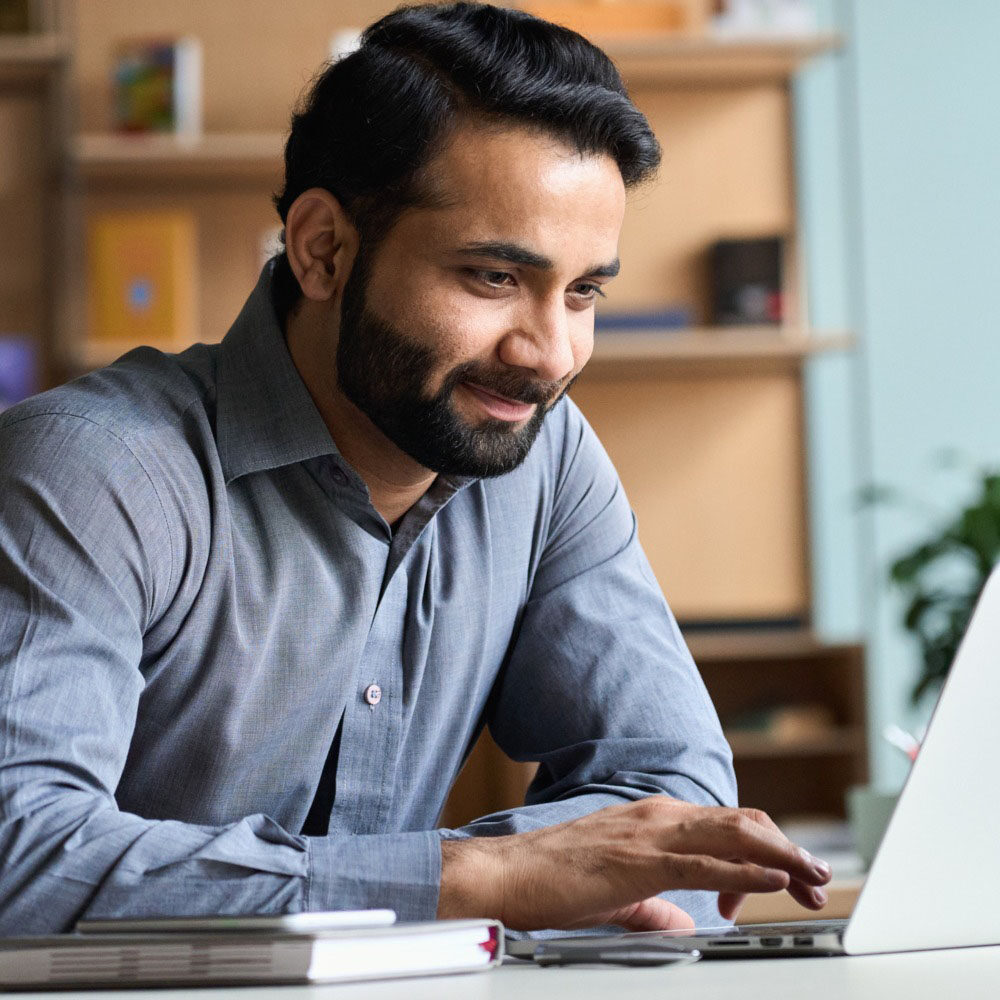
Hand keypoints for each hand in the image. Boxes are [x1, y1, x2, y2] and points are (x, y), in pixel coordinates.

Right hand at [437, 796, 830, 930]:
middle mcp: (658, 816)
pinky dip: (748, 868)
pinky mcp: (640, 860)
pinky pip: (705, 861)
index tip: (782, 884)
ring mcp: (650, 833)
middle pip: (742, 823)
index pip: (725, 826)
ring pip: (733, 834)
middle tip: (818, 878)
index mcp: (654, 820)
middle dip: (787, 849)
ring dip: (781, 855)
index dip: (764, 851)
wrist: (508, 874)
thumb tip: (687, 924)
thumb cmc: (554, 881)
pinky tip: (775, 879)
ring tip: (814, 876)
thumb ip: (657, 906)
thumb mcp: (619, 894)